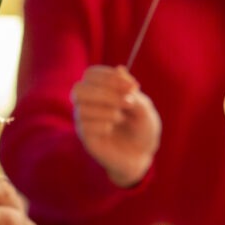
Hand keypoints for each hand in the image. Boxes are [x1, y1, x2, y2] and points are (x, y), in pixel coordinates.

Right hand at [72, 65, 160, 186]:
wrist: (142, 155)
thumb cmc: (142, 128)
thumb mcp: (144, 108)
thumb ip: (132, 91)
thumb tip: (120, 69)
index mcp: (99, 90)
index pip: (91, 74)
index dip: (109, 77)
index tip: (133, 86)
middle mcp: (87, 103)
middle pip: (79, 89)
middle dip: (105, 93)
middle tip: (128, 102)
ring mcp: (84, 121)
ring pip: (82, 109)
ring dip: (107, 110)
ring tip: (122, 118)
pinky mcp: (86, 138)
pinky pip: (85, 127)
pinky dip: (103, 125)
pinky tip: (112, 130)